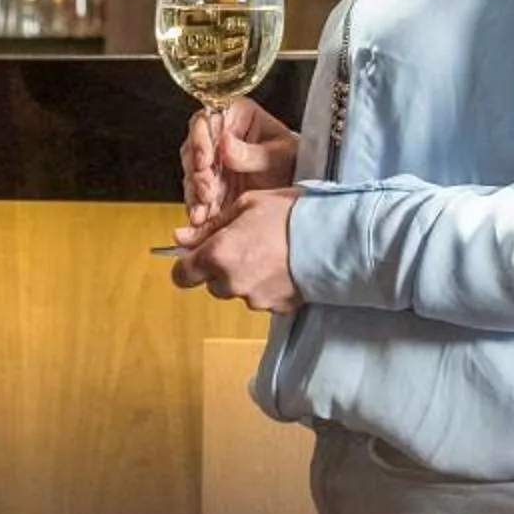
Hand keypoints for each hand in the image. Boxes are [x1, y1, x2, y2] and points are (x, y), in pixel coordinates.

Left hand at [168, 186, 300, 312]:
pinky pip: (260, 298)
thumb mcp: (247, 204)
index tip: (198, 253)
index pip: (181, 276)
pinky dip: (266, 285)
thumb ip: (210, 226)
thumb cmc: (289, 213)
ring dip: (244, 277)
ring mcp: (254, 299)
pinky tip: (282, 266)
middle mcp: (231, 282)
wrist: (334, 238)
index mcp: (218, 255)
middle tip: (244, 244)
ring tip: (268, 253)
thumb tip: (179, 237)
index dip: (187, 264)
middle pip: (211, 284)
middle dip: (220, 267)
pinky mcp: (275, 309)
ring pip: (236, 291)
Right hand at [180, 97, 297, 224]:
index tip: (205, 161)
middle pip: (193, 149)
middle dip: (198, 173)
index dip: (200, 140)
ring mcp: (215, 162)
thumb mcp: (283, 154)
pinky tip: (201, 218)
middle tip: (207, 191)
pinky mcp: (213, 185)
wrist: (299, 189)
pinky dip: (198, 208)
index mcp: (238, 116)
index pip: (207, 119)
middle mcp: (221, 136)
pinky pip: (197, 195)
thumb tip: (226, 144)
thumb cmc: (296, 160)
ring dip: (195, 193)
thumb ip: (255, 153)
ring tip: (204, 210)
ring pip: (192, 174)